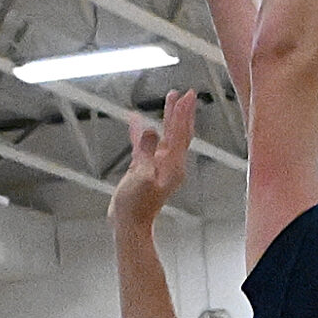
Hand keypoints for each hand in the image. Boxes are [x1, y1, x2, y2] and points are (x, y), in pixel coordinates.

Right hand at [111, 88, 197, 226]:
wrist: (128, 224)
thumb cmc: (136, 206)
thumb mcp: (141, 177)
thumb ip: (147, 153)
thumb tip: (150, 130)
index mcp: (173, 165)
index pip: (181, 133)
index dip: (183, 113)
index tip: (188, 95)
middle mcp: (169, 164)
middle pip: (178, 131)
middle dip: (181, 111)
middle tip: (185, 93)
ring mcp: (158, 166)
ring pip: (165, 135)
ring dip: (166, 117)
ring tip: (169, 99)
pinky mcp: (144, 169)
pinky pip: (145, 145)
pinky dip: (140, 132)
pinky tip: (133, 121)